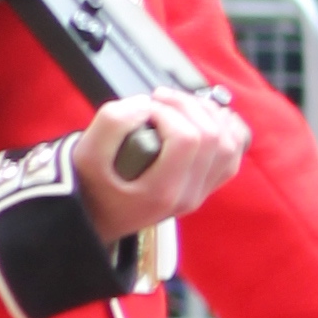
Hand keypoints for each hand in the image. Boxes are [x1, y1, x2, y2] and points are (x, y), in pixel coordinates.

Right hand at [72, 92, 247, 237]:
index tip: (146, 108)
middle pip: (212, 138)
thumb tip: (146, 106)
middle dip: (188, 106)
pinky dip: (226, 130)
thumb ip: (112, 124)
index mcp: (161, 192)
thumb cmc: (90, 188)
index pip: (186, 139)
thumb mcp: (86, 155)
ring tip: (181, 104)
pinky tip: (205, 117)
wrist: (95, 218)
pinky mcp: (204, 186)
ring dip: (210, 114)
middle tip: (161, 98)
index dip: (169, 112)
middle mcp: (187, 196)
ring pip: (229, 145)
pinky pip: (231, 156)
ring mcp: (199, 193)